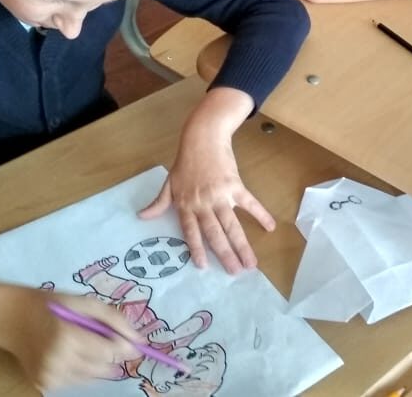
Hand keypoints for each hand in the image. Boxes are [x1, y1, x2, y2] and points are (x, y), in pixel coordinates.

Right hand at [11, 291, 141, 390]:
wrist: (12, 319)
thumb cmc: (52, 306)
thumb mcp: (85, 302)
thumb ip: (114, 319)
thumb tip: (139, 340)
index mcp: (68, 337)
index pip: (110, 352)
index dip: (125, 347)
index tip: (133, 342)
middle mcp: (58, 361)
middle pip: (104, 367)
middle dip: (110, 354)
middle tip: (101, 338)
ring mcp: (49, 377)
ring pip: (92, 377)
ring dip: (96, 363)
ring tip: (82, 344)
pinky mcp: (44, 385)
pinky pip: (76, 381)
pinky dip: (80, 369)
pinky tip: (69, 354)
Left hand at [139, 89, 272, 274]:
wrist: (203, 137)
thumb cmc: (186, 161)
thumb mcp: (169, 183)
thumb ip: (159, 202)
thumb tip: (142, 217)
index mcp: (185, 204)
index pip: (191, 232)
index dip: (197, 249)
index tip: (204, 267)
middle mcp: (202, 203)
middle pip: (215, 233)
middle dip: (225, 255)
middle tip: (235, 273)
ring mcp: (220, 195)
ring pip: (232, 225)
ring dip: (242, 245)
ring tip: (251, 263)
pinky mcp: (235, 185)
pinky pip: (250, 203)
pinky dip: (260, 215)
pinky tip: (270, 227)